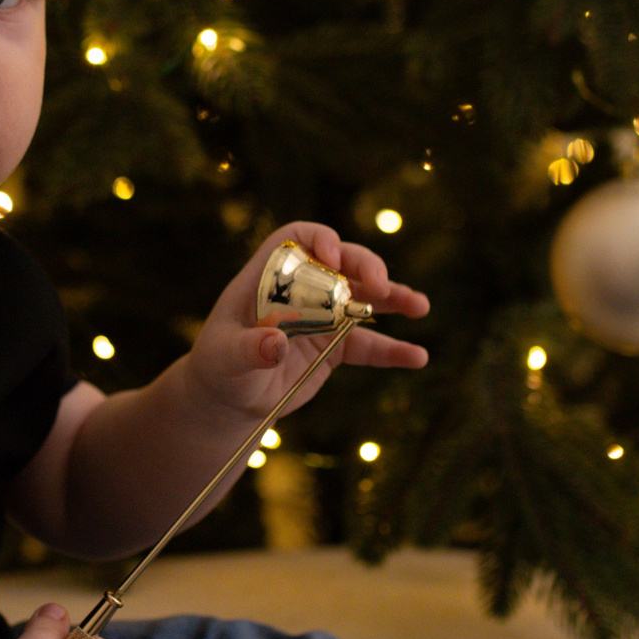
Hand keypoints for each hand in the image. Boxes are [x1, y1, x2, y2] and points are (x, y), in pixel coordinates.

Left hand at [180, 221, 429, 424]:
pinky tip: (416, 357)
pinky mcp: (335, 346)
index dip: (318, 238)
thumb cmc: (219, 369)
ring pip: (365, 297)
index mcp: (269, 277)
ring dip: (394, 298)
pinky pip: (368, 344)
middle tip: (383, 285)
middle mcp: (301, 288)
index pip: (296, 239)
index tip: (333, 255)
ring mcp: (322, 315)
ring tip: (420, 305)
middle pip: (341, 262)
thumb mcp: (226, 358)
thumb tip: (276, 345)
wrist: (229, 400)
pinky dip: (392, 350)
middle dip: (366, 266)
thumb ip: (249, 350)